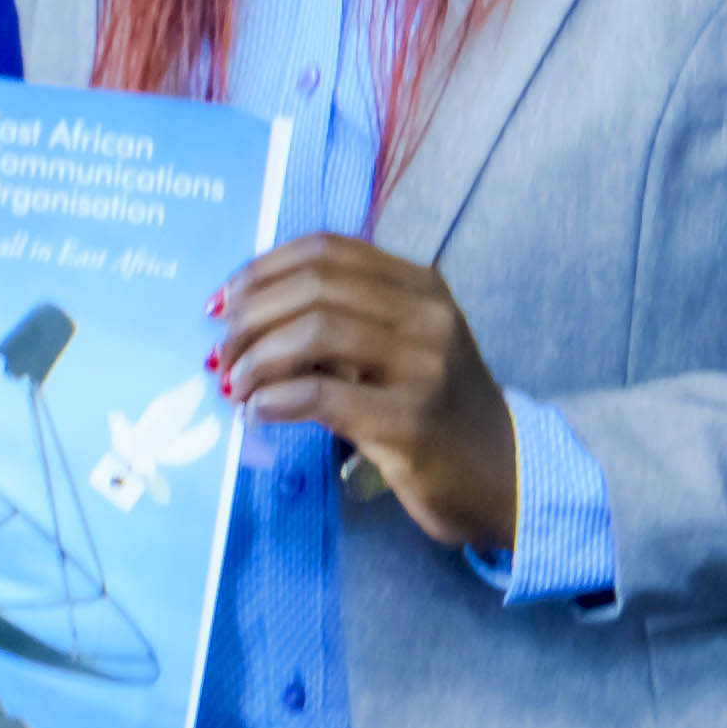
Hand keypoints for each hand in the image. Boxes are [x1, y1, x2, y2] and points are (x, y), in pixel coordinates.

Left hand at [212, 234, 520, 553]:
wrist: (504, 476)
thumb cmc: (437, 411)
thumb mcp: (398, 348)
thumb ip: (340, 321)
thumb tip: (243, 316)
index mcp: (419, 286)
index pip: (325, 251)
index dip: (261, 270)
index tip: (222, 302)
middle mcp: (426, 316)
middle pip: (312, 288)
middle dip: (250, 318)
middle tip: (222, 354)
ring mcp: (423, 367)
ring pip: (314, 333)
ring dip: (256, 358)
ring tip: (234, 386)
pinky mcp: (409, 421)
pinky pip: (322, 395)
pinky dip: (275, 398)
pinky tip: (257, 411)